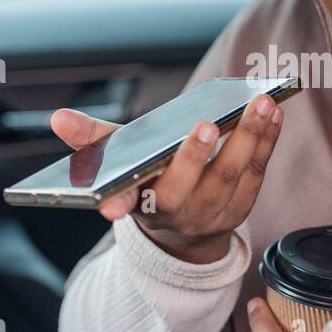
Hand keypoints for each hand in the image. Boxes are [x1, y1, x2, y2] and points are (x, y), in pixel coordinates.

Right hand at [51, 93, 283, 264]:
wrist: (183, 227)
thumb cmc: (148, 181)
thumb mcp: (118, 163)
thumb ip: (90, 140)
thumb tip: (58, 119)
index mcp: (141, 203)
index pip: (125, 205)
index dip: (116, 205)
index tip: (110, 206)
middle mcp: (178, 214)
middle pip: (189, 188)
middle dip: (196, 157)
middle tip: (206, 124)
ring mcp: (213, 213)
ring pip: (232, 177)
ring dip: (248, 139)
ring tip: (259, 104)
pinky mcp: (241, 206)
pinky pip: (257, 172)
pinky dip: (266, 142)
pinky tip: (273, 114)